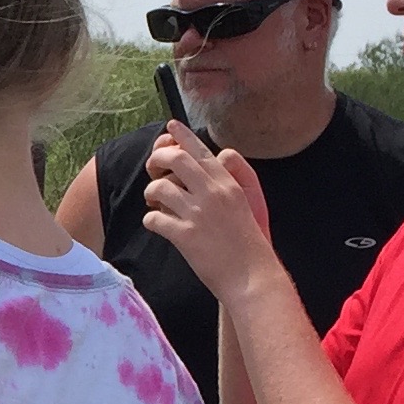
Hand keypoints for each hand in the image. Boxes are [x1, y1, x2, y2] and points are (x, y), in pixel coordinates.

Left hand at [139, 120, 276, 301]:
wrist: (252, 276)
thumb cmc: (252, 242)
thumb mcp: (252, 202)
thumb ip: (236, 177)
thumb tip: (221, 156)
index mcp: (229, 184)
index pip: (202, 152)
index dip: (183, 136)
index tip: (170, 127)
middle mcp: (213, 194)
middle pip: (176, 160)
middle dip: (158, 159)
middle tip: (153, 167)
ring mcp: (198, 214)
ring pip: (160, 188)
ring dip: (151, 193)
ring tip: (154, 202)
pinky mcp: (185, 236)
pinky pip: (154, 219)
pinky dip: (151, 220)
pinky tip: (156, 224)